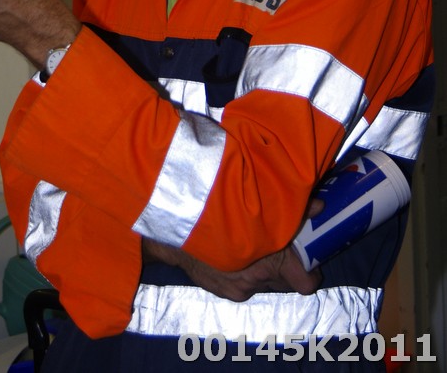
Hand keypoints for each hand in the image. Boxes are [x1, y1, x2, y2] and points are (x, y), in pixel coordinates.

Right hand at [142, 199, 323, 301]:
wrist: (175, 222)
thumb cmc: (219, 208)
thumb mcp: (258, 204)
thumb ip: (292, 210)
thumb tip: (320, 207)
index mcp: (270, 263)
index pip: (304, 282)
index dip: (311, 272)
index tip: (312, 259)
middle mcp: (256, 281)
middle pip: (284, 282)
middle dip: (287, 266)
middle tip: (284, 245)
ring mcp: (237, 288)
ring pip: (263, 282)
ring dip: (264, 267)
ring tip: (258, 245)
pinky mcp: (221, 290)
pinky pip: (243, 283)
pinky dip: (245, 269)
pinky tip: (237, 252)